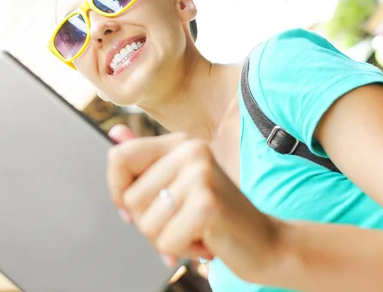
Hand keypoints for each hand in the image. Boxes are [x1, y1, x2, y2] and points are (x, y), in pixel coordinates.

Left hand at [107, 125, 281, 280]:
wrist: (267, 243)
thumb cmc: (217, 218)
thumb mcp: (177, 186)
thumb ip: (145, 162)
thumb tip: (114, 132)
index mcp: (181, 143)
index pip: (119, 157)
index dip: (118, 190)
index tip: (134, 209)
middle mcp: (191, 151)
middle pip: (130, 198)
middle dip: (149, 224)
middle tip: (183, 223)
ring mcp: (200, 174)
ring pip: (145, 223)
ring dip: (167, 239)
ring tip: (196, 230)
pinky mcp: (206, 204)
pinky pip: (165, 241)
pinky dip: (182, 250)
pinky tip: (206, 240)